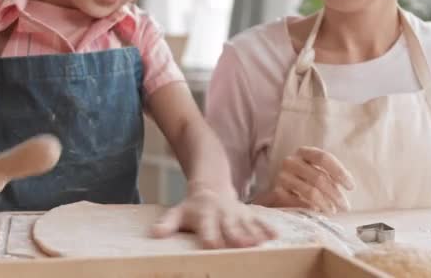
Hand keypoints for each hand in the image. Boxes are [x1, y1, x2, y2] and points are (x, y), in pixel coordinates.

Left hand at [150, 184, 276, 248]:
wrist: (211, 185)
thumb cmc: (192, 206)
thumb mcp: (177, 212)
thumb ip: (168, 223)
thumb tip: (154, 234)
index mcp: (204, 214)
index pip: (207, 227)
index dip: (210, 236)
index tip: (213, 245)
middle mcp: (222, 213)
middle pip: (230, 226)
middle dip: (237, 235)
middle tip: (243, 244)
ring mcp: (237, 213)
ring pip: (247, 224)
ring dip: (255, 233)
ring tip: (261, 242)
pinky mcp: (248, 213)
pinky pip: (259, 220)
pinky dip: (267, 227)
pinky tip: (276, 236)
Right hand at [256, 147, 354, 213]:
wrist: (281, 192)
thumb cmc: (305, 180)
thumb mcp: (317, 171)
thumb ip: (331, 174)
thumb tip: (348, 185)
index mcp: (303, 152)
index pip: (323, 158)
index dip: (339, 172)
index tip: (351, 187)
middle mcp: (290, 161)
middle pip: (318, 176)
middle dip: (335, 193)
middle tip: (345, 206)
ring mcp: (282, 177)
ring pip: (310, 191)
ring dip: (325, 204)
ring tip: (333, 211)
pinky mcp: (277, 192)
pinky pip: (298, 202)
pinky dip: (310, 208)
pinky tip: (316, 212)